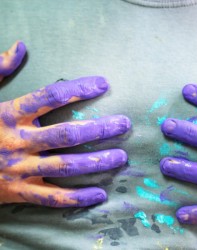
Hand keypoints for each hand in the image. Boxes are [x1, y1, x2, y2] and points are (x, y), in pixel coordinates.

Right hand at [0, 41, 130, 206]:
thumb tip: (19, 47)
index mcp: (8, 115)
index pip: (50, 97)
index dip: (79, 89)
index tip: (103, 84)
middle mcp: (18, 142)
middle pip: (67, 134)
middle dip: (99, 129)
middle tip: (124, 124)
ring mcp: (20, 170)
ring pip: (65, 166)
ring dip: (97, 162)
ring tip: (121, 157)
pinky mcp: (20, 192)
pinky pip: (53, 198)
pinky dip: (78, 198)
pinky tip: (100, 194)